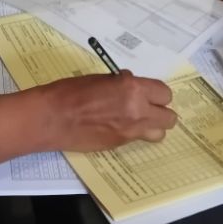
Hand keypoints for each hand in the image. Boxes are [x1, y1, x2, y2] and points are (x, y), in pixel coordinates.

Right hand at [42, 71, 176, 152]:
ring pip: (160, 133)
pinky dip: (136, 133)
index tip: (148, 93)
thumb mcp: (100, 79)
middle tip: (146, 106)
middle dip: (160, 111)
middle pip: (169, 117)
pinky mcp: (121, 144)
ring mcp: (131, 131)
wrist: (53, 118)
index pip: (164, 93)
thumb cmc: (71, 92)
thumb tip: (130, 83)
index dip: (157, 93)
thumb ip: (121, 83)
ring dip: (153, 126)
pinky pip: (139, 138)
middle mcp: (137, 111)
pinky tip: (119, 126)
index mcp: (132, 89)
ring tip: (137, 119)